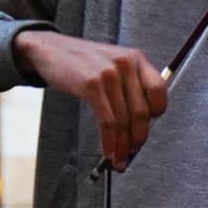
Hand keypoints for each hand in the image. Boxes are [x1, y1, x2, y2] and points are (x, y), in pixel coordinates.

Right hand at [16, 28, 169, 169]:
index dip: (156, 114)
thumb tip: (140, 124)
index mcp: (136, 58)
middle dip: (138, 138)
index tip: (145, 128)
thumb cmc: (80, 61)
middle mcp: (126, 64)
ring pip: (123, 120)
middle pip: (141, 111)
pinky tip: (107, 150)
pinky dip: (109, 141)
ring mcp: (109, 74)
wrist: (47, 48)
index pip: (159, 91)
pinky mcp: (91, 85)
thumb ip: (129, 85)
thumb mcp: (112, 63)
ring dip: (122, 146)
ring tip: (118, 158)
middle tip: (131, 152)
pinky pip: (107, 121)